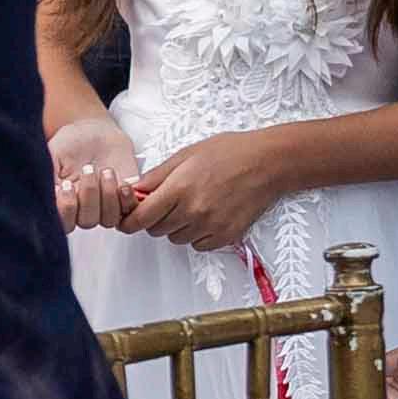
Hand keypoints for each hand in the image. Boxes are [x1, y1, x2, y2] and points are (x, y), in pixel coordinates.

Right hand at [50, 113, 143, 233]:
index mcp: (62, 202)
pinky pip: (129, 210)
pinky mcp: (125, 198)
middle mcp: (82, 208)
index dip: (65, 210)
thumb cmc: (70, 143)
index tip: (65, 186)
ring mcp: (104, 205)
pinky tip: (121, 181)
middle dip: (89, 196)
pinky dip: (126, 198)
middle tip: (88, 169)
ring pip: (108, 219)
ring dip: (108, 196)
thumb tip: (44, 193)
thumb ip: (46, 175)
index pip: (63, 222)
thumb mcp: (51, 155)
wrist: (94, 131)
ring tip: (105, 171)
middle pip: (86, 221)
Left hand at [125, 127, 295, 256]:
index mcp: (179, 189)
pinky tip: (204, 217)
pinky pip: (199, 245)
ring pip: (176, 239)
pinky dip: (196, 235)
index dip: (129, 220)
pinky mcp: (228, 235)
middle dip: (154, 218)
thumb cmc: (228, 152)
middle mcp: (194, 211)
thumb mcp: (184, 155)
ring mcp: (212, 225)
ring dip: (175, 227)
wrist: (269, 163)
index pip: (140, 218)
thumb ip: (155, 176)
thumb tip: (131, 190)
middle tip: (165, 203)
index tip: (128, 217)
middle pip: (155, 230)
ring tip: (189, 206)